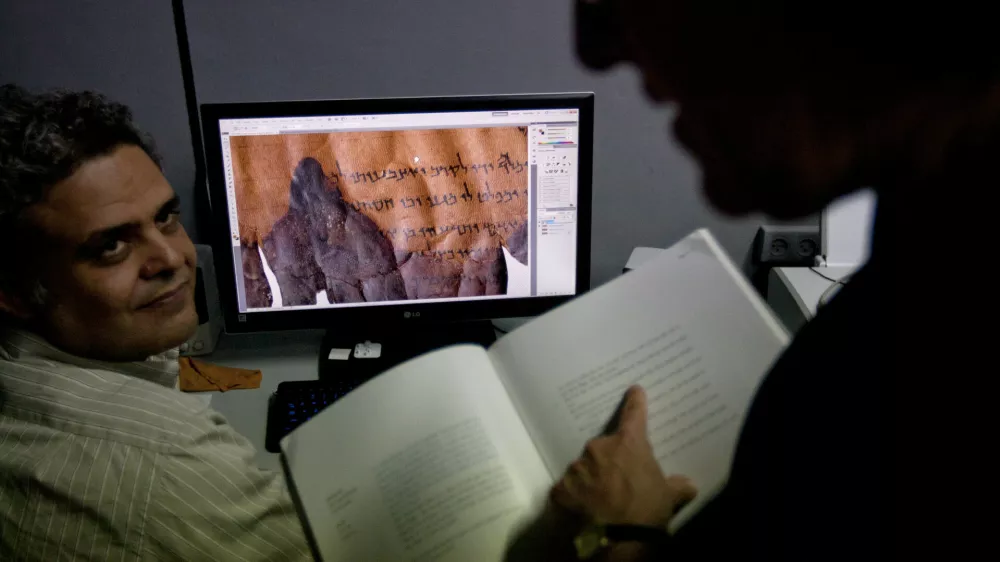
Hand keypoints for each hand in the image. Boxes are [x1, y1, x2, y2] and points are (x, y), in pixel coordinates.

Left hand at [551, 386, 696, 527]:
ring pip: (584, 466)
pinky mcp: (561, 487)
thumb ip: (678, 486)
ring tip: (600, 498)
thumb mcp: (669, 496)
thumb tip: (690, 485)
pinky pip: (568, 487)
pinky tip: (583, 508)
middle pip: (604, 447)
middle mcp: (599, 448)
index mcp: (628, 443)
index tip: (633, 390)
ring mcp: (577, 466)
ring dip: (591, 477)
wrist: (619, 538)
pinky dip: (575, 495)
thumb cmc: (648, 510)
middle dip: (610, 460)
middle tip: (618, 480)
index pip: (633, 414)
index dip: (634, 402)